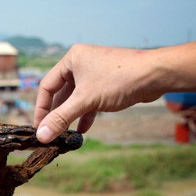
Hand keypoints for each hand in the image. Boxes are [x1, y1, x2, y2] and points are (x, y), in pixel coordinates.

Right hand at [33, 44, 162, 142]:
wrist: (156, 75)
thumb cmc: (119, 80)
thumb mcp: (85, 101)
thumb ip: (61, 118)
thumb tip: (41, 136)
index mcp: (71, 59)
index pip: (47, 86)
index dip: (41, 108)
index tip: (39, 127)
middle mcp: (81, 63)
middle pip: (61, 93)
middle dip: (58, 114)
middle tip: (51, 133)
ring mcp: (95, 73)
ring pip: (76, 98)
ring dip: (71, 116)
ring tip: (65, 135)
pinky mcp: (107, 83)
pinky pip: (90, 100)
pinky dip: (86, 114)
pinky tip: (83, 130)